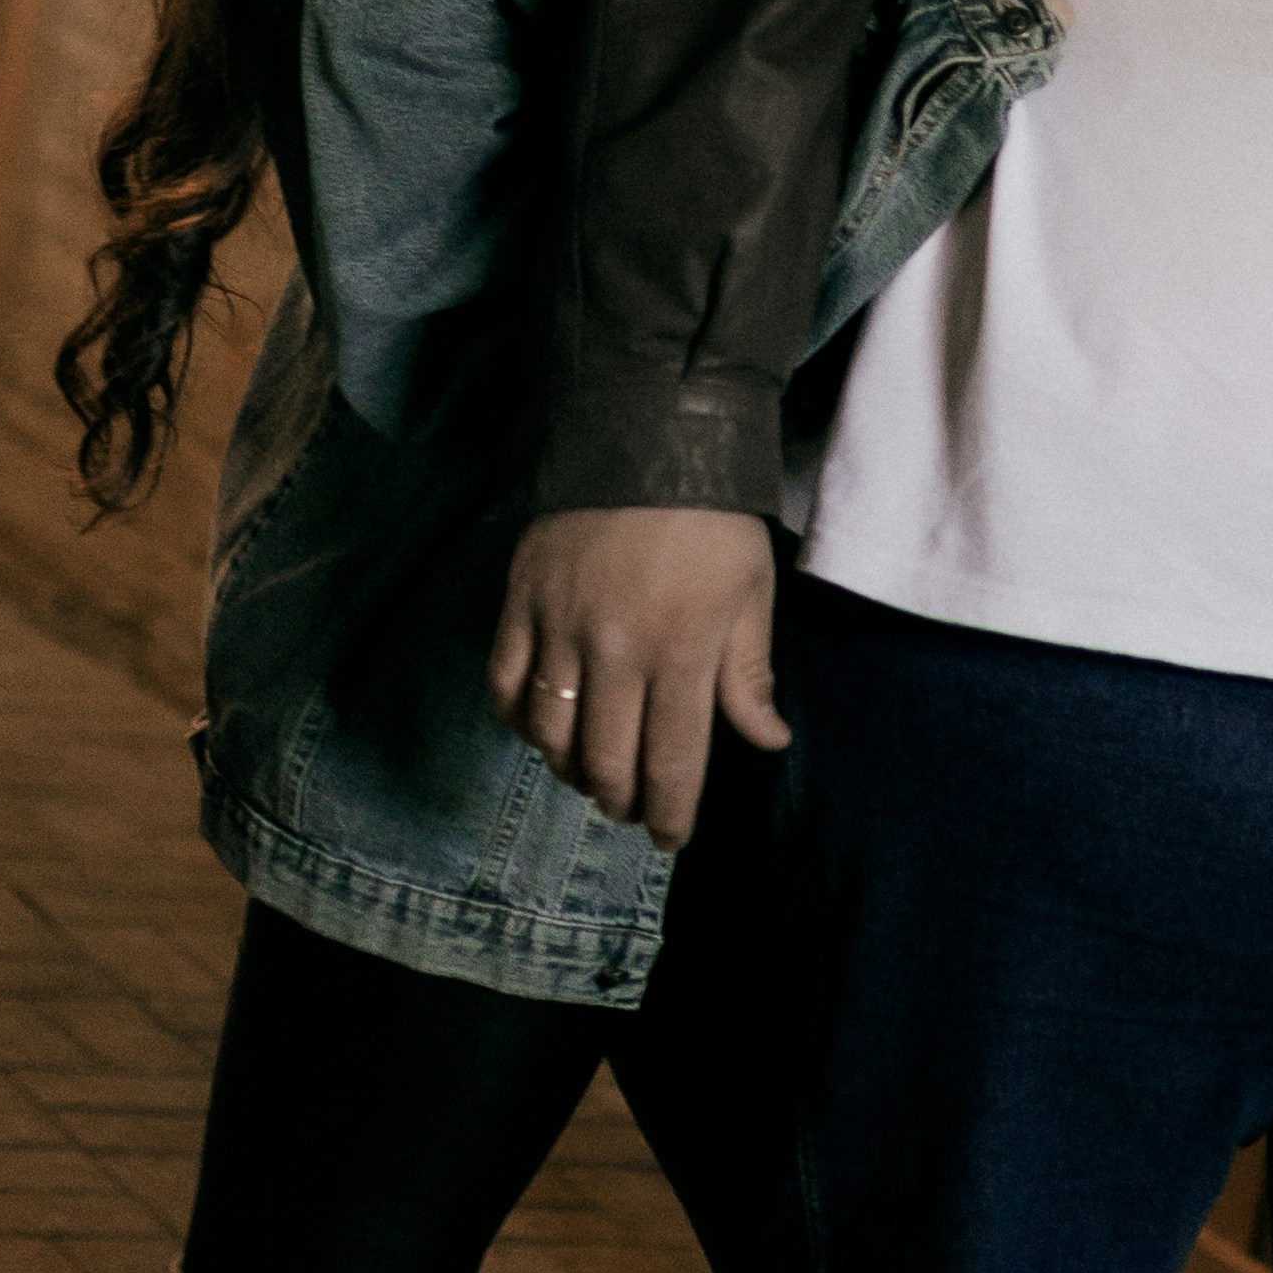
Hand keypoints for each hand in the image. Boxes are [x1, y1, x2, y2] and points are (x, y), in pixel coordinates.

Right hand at [492, 507, 784, 846]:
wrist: (646, 434)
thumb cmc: (713, 519)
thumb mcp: (753, 591)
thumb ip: (749, 674)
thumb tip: (767, 741)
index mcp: (682, 651)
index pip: (670, 763)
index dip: (669, 814)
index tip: (669, 838)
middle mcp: (616, 650)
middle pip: (606, 762)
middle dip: (620, 802)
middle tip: (631, 809)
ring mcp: (559, 628)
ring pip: (550, 735)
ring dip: (569, 770)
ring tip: (590, 773)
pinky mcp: (520, 602)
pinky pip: (505, 685)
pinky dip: (520, 722)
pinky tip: (542, 730)